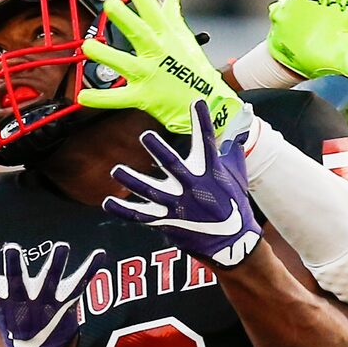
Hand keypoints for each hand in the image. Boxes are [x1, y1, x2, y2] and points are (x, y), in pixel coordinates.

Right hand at [0, 240, 102, 346]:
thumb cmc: (10, 323)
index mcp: (4, 298)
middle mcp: (23, 299)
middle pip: (16, 280)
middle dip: (13, 266)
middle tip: (10, 248)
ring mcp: (46, 301)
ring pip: (50, 280)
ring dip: (56, 263)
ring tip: (61, 246)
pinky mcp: (66, 303)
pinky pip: (80, 283)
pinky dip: (90, 269)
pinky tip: (100, 254)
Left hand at [78, 0, 250, 140]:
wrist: (207, 104)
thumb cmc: (195, 72)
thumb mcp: (186, 41)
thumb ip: (173, 18)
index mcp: (167, 37)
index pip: (152, 10)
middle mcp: (157, 53)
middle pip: (139, 33)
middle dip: (125, 19)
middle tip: (110, 5)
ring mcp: (150, 75)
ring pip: (125, 64)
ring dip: (106, 55)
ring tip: (88, 46)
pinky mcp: (144, 96)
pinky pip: (119, 98)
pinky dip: (101, 99)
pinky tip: (83, 96)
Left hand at [104, 97, 261, 267]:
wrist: (232, 244)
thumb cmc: (235, 206)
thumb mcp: (237, 176)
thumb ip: (233, 151)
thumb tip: (239, 130)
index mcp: (210, 171)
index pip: (206, 142)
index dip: (202, 121)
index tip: (196, 103)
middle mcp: (192, 186)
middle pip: (173, 165)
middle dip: (159, 150)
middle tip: (146, 136)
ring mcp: (178, 205)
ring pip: (151, 191)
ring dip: (132, 181)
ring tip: (116, 170)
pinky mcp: (167, 221)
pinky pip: (141, 215)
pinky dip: (123, 210)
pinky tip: (108, 202)